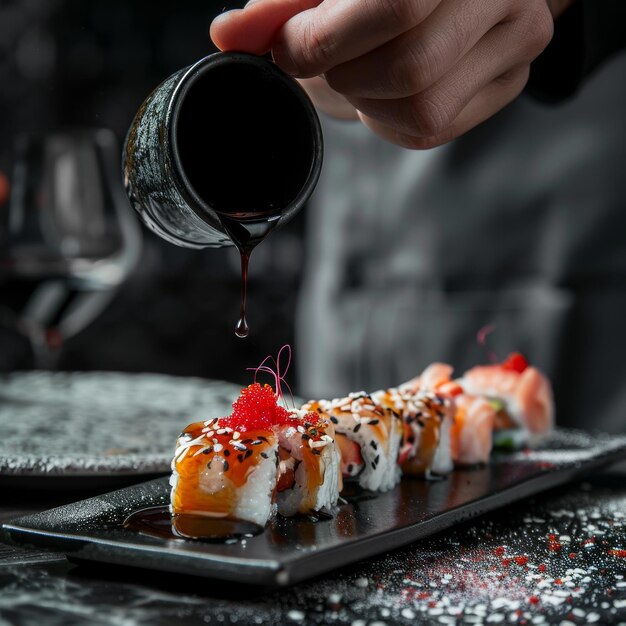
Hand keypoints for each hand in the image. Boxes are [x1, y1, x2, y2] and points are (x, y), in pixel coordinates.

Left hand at [211, 0, 558, 148]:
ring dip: (369, 102)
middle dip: (347, 76)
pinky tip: (387, 93)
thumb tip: (227, 35)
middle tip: (330, 62)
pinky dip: (391, 122)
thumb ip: (279, 7)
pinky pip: (435, 128)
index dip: (324, 42)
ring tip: (361, 73)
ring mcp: (520, 35)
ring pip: (423, 107)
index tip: (288, 51)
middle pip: (409, 66)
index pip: (393, 6)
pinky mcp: (512, 81)